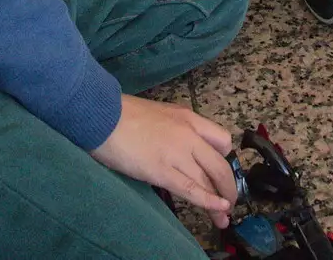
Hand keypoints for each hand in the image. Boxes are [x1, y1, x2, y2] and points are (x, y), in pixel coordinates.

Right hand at [89, 95, 237, 228]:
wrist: (102, 114)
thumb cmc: (123, 114)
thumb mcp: (160, 113)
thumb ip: (175, 129)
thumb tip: (178, 148)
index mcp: (188, 117)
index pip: (221, 139)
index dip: (223, 159)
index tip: (218, 173)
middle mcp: (189, 134)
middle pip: (220, 165)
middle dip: (228, 187)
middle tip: (229, 202)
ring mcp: (177, 153)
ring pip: (209, 180)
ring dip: (220, 202)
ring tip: (223, 218)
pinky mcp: (162, 171)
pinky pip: (192, 189)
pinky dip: (208, 202)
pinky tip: (218, 210)